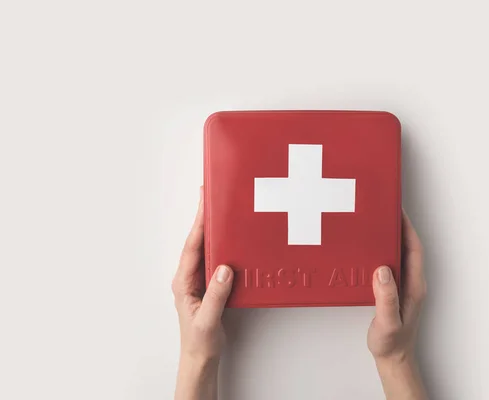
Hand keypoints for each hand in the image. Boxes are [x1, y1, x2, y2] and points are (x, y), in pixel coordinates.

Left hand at [172, 187, 233, 399]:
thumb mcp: (208, 320)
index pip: (192, 247)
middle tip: (211, 196)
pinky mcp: (210, 284)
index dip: (199, 224)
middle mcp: (189, 277)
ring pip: (206, 248)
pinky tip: (231, 238)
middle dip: (204, 218)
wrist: (200, 357)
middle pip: (197, 241)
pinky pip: (216, 259)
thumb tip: (225, 269)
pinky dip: (223, 245)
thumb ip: (217, 295)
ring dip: (213, 229)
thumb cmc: (199, 342)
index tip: (205, 203)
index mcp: (183, 282)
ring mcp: (199, 280)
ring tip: (220, 209)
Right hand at [368, 210, 427, 398]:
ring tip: (375, 224)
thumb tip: (383, 270)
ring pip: (399, 254)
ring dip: (389, 238)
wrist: (393, 358)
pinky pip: (389, 264)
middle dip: (399, 226)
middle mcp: (411, 282)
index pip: (414, 249)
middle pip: (408, 247)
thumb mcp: (388, 322)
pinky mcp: (394, 290)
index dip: (407, 228)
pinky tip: (368, 250)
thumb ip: (387, 297)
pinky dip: (381, 251)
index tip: (397, 211)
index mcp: (414, 286)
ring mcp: (403, 285)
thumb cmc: (392, 343)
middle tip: (383, 210)